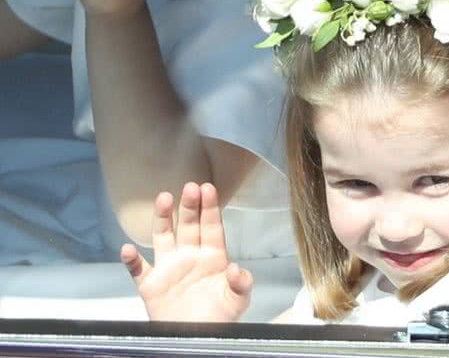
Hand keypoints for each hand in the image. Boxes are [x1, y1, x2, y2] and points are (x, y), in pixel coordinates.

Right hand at [121, 182, 252, 321]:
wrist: (196, 340)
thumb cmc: (219, 318)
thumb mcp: (238, 300)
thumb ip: (241, 283)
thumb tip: (236, 268)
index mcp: (212, 257)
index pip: (211, 227)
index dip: (210, 207)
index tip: (208, 188)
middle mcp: (189, 256)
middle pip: (188, 225)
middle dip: (190, 206)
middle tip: (190, 187)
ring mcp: (169, 268)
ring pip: (163, 236)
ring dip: (163, 219)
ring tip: (163, 198)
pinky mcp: (150, 285)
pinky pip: (138, 269)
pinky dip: (131, 260)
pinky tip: (128, 249)